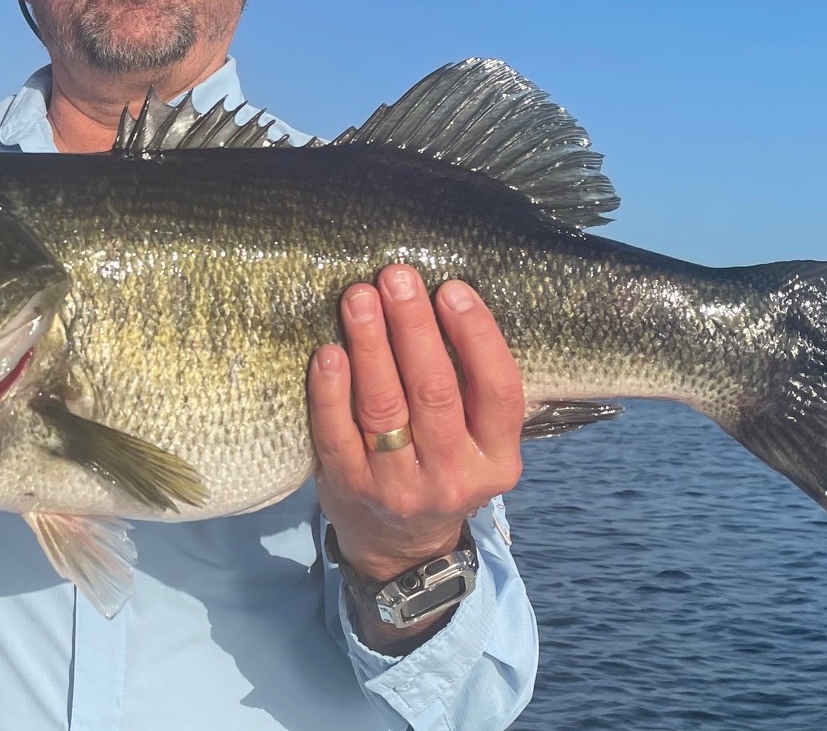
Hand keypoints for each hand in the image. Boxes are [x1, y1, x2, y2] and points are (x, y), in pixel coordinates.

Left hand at [309, 265, 524, 583]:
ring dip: (370, 345)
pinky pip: (336, 432)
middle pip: (434, 392)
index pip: (497, 390)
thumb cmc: (441, 469)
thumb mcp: (478, 444)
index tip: (451, 289)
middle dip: (413, 327)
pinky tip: (328, 351)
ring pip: (384, 408)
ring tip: (359, 298)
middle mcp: (453, 477)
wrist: (400, 549)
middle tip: (396, 277)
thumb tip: (443, 298)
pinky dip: (330, 389)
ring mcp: (398, 487)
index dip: (476, 336)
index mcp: (497, 459)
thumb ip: (471, 388)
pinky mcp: (348, 489)